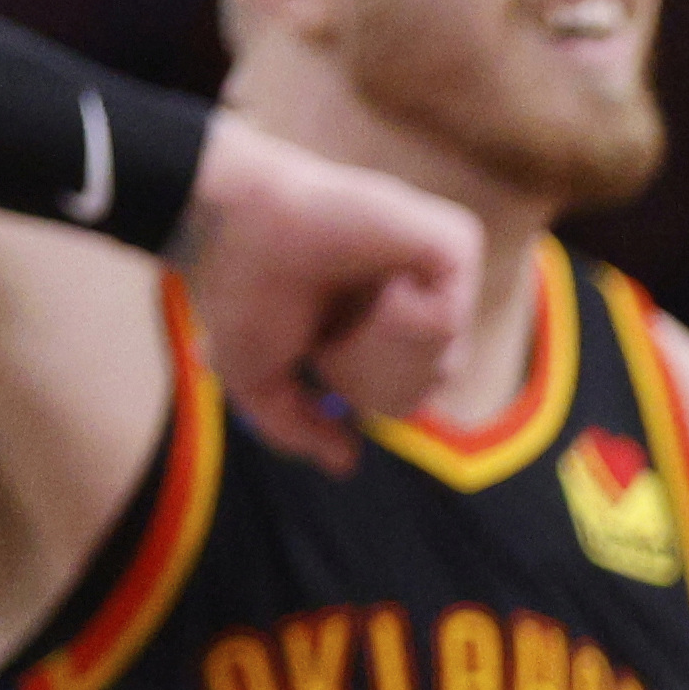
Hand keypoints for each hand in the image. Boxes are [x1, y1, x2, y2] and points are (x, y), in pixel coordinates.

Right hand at [176, 113, 482, 472]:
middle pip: (428, 385)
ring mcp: (441, 270)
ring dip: (379, 346)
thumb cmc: (242, 287)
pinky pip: (449, 315)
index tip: (317, 353)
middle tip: (329, 327)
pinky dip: (399, 313)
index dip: (358, 391)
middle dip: (367, 373)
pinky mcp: (456, 240)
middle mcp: (419, 300)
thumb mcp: (260, 380)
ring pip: (446, 358)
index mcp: (384, 330)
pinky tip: (376, 282)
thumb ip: (297, 429)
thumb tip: (346, 464)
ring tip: (347, 300)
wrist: (232, 225)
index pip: (405, 398)